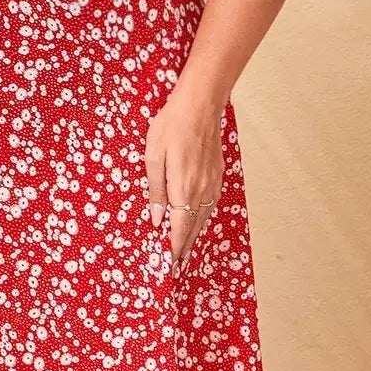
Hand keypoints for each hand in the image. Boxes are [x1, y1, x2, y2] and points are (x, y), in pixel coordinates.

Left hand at [145, 87, 224, 276]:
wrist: (200, 105)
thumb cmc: (171, 126)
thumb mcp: (153, 157)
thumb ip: (156, 191)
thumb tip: (157, 219)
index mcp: (183, 188)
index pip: (179, 227)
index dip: (174, 247)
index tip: (170, 263)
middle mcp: (201, 190)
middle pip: (193, 227)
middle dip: (185, 247)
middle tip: (179, 265)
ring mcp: (212, 182)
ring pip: (204, 217)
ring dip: (195, 235)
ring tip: (187, 249)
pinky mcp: (218, 174)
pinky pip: (211, 204)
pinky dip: (204, 218)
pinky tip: (199, 220)